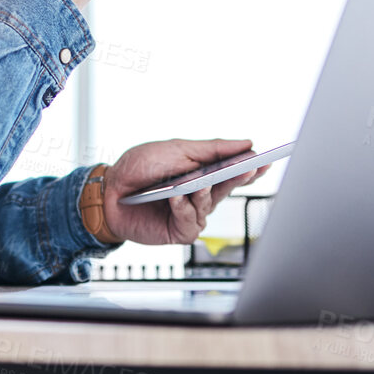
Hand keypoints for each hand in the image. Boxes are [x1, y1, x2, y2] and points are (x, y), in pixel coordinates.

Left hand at [99, 138, 272, 245]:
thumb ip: (210, 148)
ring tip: (198, 182)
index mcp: (202, 172)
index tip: (264, 159)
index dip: (250, 166)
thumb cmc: (140, 168)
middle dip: (239, 178)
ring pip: (210, 205)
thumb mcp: (176, 148)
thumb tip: (244, 143)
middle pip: (228, 188)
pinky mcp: (178, 230)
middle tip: (249, 170)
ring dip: (204, 192)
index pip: (233, 170)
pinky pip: (191, 222)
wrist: (109, 190)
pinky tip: (176, 198)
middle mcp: (200, 194)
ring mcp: (190, 213)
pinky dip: (184, 208)